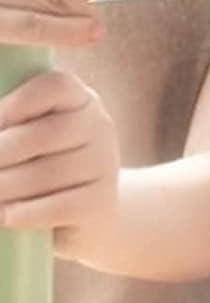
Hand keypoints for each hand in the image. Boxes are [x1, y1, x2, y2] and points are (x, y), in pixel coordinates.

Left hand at [0, 69, 119, 240]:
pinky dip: (24, 214)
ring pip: (47, 175)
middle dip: (2, 154)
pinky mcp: (102, 202)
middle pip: (45, 134)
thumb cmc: (42, 162)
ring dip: (4, 188)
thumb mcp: (31, 134)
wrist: (87, 209)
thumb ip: (12, 127)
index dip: (16, 104)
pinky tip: (5, 216)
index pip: (56, 86)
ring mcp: (105, 165)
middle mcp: (99, 126)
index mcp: (79, 99)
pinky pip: (59, 208)